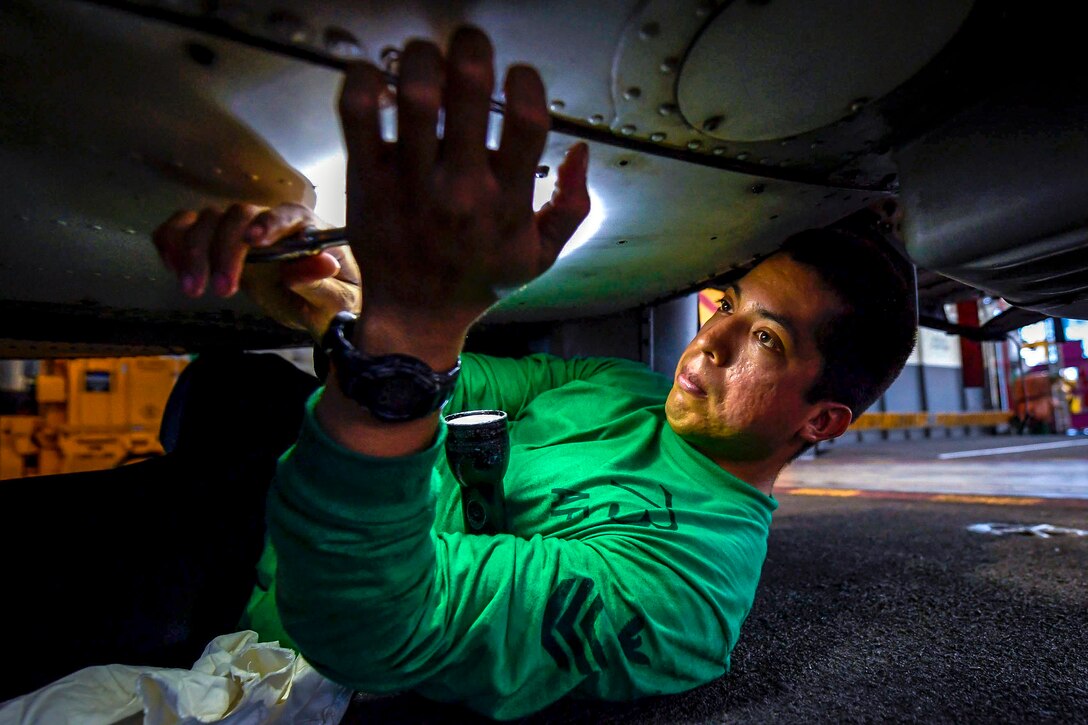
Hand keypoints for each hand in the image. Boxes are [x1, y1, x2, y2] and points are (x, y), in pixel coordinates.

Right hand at [152, 203, 360, 338]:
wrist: (317, 305)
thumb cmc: (333, 299)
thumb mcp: (338, 301)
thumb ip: (326, 284)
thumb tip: (323, 263)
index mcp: (305, 229)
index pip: (287, 214)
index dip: (269, 222)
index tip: (254, 240)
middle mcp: (269, 221)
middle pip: (237, 216)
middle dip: (223, 250)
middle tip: (220, 291)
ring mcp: (240, 229)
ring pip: (207, 220)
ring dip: (192, 250)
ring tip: (191, 289)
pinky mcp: (216, 241)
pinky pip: (186, 228)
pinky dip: (172, 240)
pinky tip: (172, 266)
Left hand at [338, 26, 589, 362]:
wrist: (415, 316)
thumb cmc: (476, 281)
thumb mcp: (540, 257)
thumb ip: (571, 206)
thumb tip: (580, 152)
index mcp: (506, 202)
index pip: (526, 121)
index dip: (524, 81)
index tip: (517, 73)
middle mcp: (460, 189)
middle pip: (466, 94)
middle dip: (470, 49)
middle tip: (468, 40)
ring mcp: (410, 184)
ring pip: (413, 96)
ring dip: (420, 58)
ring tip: (423, 54)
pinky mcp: (368, 181)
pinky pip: (359, 118)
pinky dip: (362, 82)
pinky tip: (374, 74)